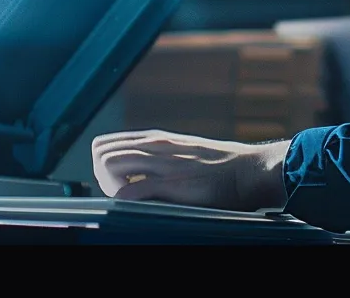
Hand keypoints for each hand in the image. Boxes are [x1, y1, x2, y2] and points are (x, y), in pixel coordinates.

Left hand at [90, 129, 288, 211]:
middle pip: (100, 151)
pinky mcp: (170, 185)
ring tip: (129, 199)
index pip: (106, 143)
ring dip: (109, 187)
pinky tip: (141, 209)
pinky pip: (129, 194)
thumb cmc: (222, 167)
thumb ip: (162, 158)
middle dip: (100, 176)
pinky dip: (124, 203)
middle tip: (119, 192)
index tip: (117, 182)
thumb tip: (141, 175)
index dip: (102, 164)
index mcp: (156, 139)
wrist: (250, 171)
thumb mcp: (185, 151)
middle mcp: (154, 146)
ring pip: (108, 165)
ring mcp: (161, 164)